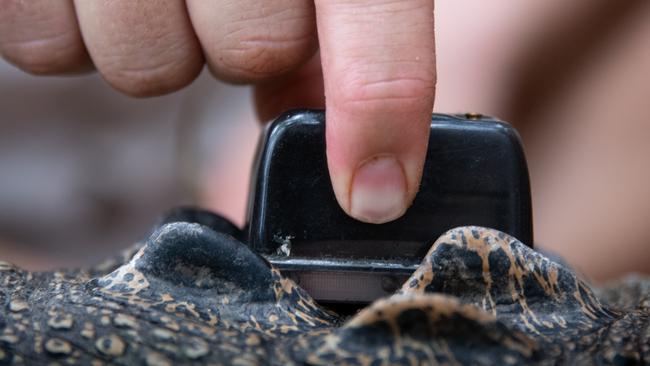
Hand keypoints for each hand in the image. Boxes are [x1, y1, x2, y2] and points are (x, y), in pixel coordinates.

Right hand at [0, 0, 434, 223]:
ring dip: (159, 42)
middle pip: (251, 54)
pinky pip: (51, 49)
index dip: (379, 112)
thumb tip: (321, 116)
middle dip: (241, 45)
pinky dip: (70, 32)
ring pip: (149, 69)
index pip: (371, 13)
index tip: (375, 194)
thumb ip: (335, 23)